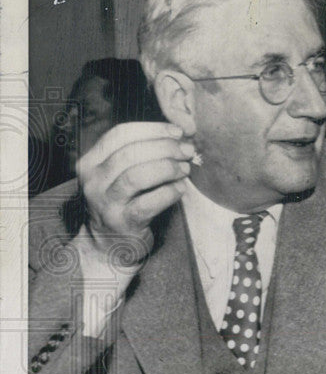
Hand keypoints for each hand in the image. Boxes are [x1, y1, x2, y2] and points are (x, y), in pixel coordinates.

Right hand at [77, 121, 195, 258]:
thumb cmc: (124, 202)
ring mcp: (105, 203)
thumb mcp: (121, 174)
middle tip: (187, 151)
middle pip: (130, 153)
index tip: (178, 132)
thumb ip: (142, 153)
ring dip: (167, 168)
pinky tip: (181, 189)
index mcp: (91, 161)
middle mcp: (93, 180)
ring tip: (185, 169)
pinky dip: (168, 193)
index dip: (152, 129)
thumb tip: (180, 135)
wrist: (109, 244)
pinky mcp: (122, 222)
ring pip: (136, 176)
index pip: (120, 134)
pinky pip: (147, 203)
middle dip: (164, 148)